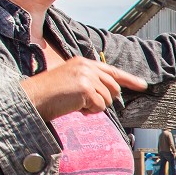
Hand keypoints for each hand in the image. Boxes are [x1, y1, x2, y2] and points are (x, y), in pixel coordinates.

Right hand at [20, 57, 147, 120]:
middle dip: (104, 100)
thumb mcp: (71, 82)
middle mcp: (87, 66)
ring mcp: (87, 76)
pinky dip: (90, 111)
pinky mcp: (86, 88)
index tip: (143, 85)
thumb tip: (110, 95)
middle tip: (85, 104)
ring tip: (76, 104)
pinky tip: (75, 107)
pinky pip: (100, 107)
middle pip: (113, 88)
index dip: (129, 79)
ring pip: (107, 99)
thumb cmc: (49, 95)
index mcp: (83, 62)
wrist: (33, 98)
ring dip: (94, 107)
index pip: (112, 71)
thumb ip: (90, 83)